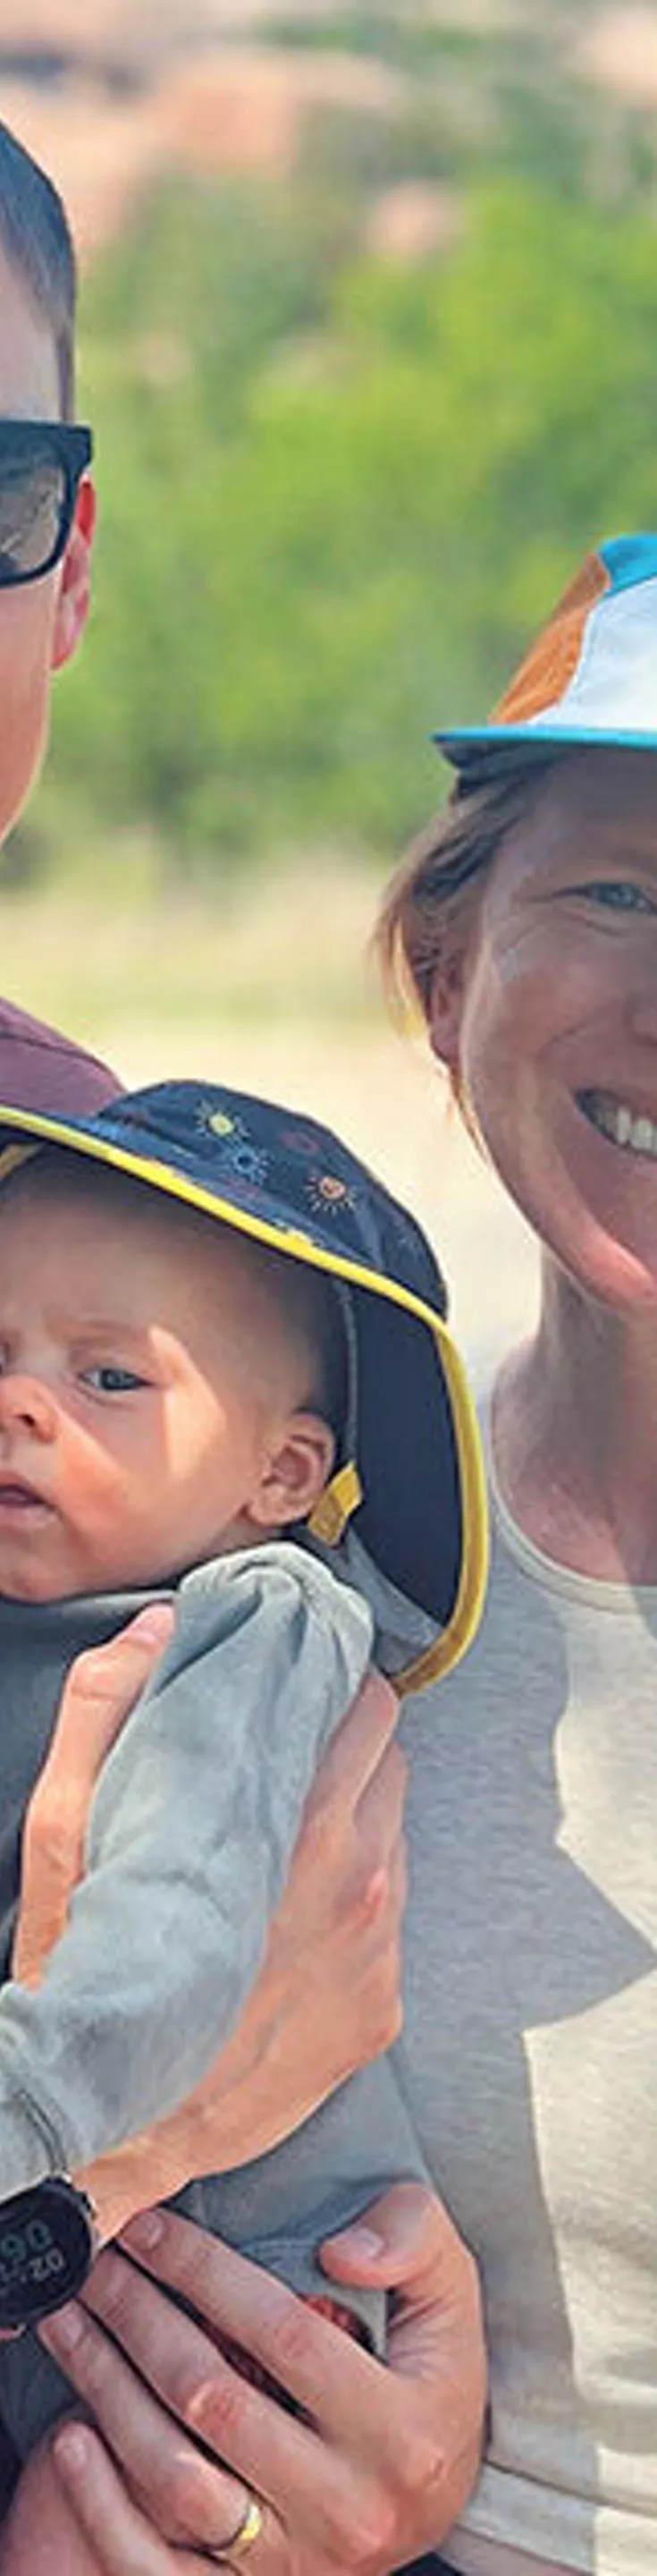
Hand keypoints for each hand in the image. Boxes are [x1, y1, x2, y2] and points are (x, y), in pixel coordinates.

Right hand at [15, 1629, 404, 2237]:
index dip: (332, 1675)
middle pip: (390, 1757)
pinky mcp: (382, 2009)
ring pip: (393, 1832)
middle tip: (288, 1738)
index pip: (364, 1705)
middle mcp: (357, 1886)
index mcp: (295, 1830)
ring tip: (280, 1829)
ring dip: (351, 1815)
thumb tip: (156, 1629)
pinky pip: (388, 1917)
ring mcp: (378, 1952)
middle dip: (343, 1736)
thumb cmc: (91, 1980)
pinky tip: (288, 1914)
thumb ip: (103, 1715)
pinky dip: (351, 1898)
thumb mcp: (65, 1840)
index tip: (301, 1662)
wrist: (118, 2133)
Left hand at [32, 2185, 485, 2572]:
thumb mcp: (449, 2294)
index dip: (205, 2272)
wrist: (434, 2498)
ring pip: (175, 2478)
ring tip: (72, 2323)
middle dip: (140, 2316)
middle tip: (99, 2262)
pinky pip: (158, 2566)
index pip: (283, 2332)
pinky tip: (73, 2436)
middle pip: (213, 2399)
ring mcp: (294, 2558)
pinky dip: (104, 2506)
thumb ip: (413, 2238)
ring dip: (108, 2391)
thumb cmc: (429, 2375)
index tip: (151, 2226)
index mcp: (401, 2428)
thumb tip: (340, 2251)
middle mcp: (348, 2504)